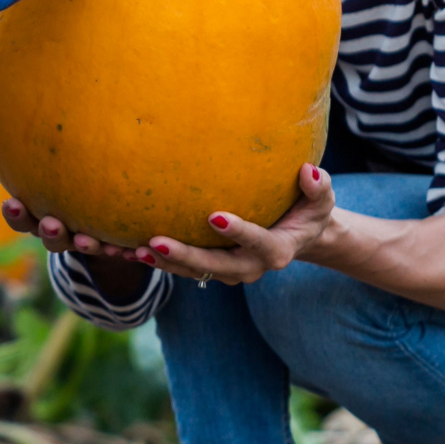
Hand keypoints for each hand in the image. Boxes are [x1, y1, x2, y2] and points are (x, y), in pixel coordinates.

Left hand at [134, 163, 337, 284]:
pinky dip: (153, 260)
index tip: (214, 217)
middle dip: (184, 257)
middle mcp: (248, 267)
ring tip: (131, 250)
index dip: (239, 233)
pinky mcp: (207, 266)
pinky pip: (178, 267)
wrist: (296, 235)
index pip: (258, 243)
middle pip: (214, 267)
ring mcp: (225, 271)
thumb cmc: (309, 210)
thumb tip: (309, 171)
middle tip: (155, 242)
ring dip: (161, 263)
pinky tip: (122, 250)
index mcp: (276, 251)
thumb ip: (319, 188)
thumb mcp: (322, 201)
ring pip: (191, 272)